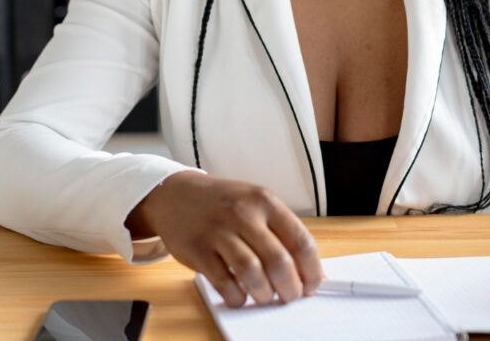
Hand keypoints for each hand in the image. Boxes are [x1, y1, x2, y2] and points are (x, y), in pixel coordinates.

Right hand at [126, 171, 323, 306]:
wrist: (176, 193)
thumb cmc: (223, 202)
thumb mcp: (256, 205)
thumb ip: (282, 234)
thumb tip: (310, 271)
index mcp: (265, 201)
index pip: (301, 241)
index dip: (312, 270)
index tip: (312, 285)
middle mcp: (244, 214)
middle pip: (279, 261)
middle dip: (290, 288)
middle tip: (290, 296)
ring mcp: (219, 231)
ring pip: (253, 273)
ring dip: (264, 294)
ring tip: (266, 296)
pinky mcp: (198, 249)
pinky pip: (224, 282)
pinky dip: (237, 296)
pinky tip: (240, 295)